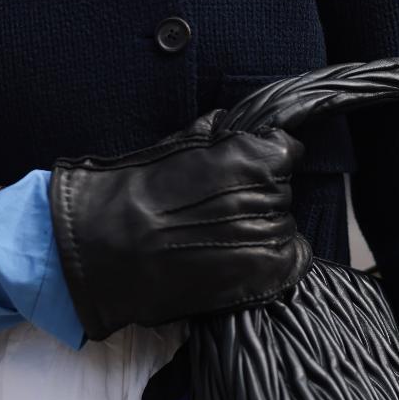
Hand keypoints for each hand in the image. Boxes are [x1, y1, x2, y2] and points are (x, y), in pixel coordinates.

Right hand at [48, 109, 310, 340]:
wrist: (108, 248)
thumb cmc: (134, 194)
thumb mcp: (173, 148)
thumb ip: (210, 136)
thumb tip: (227, 124)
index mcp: (253, 158)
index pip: (286, 151)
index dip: (265, 160)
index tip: (246, 171)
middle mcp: (270, 195)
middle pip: (283, 192)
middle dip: (260, 197)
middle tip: (222, 210)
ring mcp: (269, 238)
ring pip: (283, 227)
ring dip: (262, 229)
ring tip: (222, 239)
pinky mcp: (264, 275)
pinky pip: (290, 261)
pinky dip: (275, 261)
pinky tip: (246, 260)